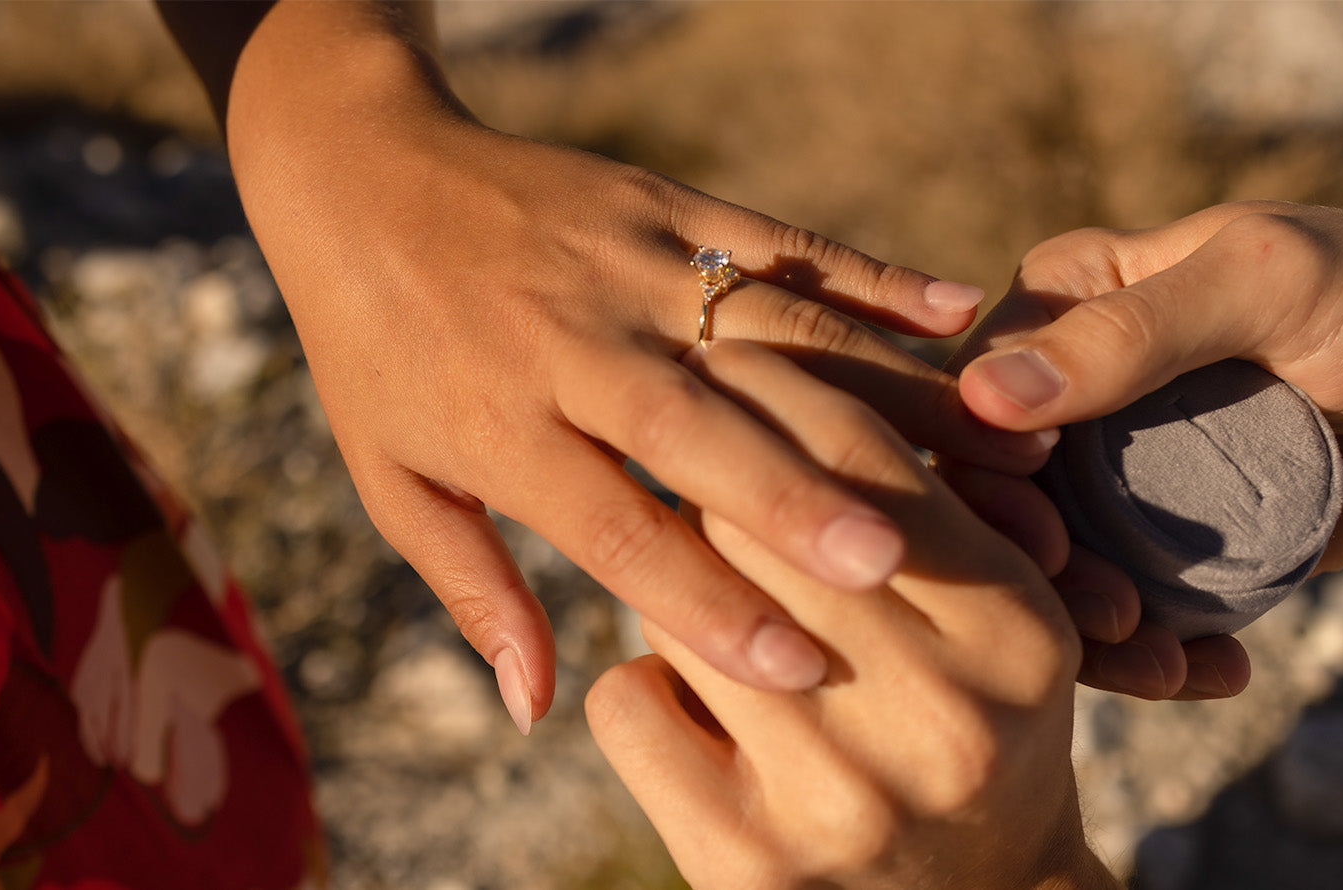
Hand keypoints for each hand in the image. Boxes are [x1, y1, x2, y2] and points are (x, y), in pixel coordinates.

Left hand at [214, 1, 1051, 726]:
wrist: (358, 174)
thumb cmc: (379, 352)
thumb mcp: (392, 478)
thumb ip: (475, 589)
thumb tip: (534, 708)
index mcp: (503, 423)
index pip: (613, 526)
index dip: (702, 601)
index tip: (793, 670)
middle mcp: (573, 343)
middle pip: (698, 427)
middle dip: (795, 496)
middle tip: (889, 563)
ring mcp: (627, 265)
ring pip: (769, 333)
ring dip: (880, 392)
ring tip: (984, 451)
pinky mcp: (666, 204)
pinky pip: (780, 240)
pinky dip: (871, 275)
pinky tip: (957, 312)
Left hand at [587, 341, 1114, 889]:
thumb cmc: (982, 738)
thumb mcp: (1006, 633)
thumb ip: (941, 518)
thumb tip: (824, 389)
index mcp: (1015, 631)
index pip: (863, 458)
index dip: (779, 384)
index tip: (724, 347)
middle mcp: (940, 717)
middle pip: (753, 518)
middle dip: (706, 469)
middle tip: (683, 436)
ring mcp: (838, 797)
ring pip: (678, 606)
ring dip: (674, 580)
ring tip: (700, 577)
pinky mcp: (743, 862)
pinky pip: (628, 704)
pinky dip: (642, 682)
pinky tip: (691, 694)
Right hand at [946, 201, 1342, 698]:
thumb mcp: (1268, 285)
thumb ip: (1130, 333)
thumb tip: (984, 394)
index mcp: (1064, 300)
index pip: (970, 391)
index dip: (981, 474)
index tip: (1043, 538)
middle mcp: (1071, 388)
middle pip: (999, 493)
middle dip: (1036, 570)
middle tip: (1110, 619)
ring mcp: (1118, 470)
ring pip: (1053, 563)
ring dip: (1088, 630)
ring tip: (1163, 666)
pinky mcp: (1166, 536)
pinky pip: (1126, 601)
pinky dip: (1154, 654)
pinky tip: (1210, 672)